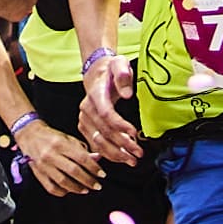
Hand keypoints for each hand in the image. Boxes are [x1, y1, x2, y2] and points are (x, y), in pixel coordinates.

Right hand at [15, 119, 104, 197]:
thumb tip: (97, 158)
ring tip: (86, 189)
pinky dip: (63, 192)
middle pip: (74, 171)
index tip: (102, 174)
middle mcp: (51, 155)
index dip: (94, 168)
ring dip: (78, 188)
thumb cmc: (52, 137)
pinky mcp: (38, 174)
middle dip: (88, 180)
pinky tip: (70, 190)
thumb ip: (83, 150)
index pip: (82, 158)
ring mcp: (44, 166)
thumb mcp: (68, 139)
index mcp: (60, 144)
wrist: (30, 136)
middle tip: (97, 185)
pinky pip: (52, 188)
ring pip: (63, 182)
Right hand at [77, 51, 144, 166]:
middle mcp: (86, 108)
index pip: (106, 113)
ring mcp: (84, 119)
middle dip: (122, 144)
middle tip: (138, 152)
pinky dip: (108, 153)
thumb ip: (123, 75)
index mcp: (95, 94)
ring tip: (131, 159)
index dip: (120, 126)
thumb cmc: (111, 70)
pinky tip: (120, 158)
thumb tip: (127, 94)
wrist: (96, 73)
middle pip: (104, 131)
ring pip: (98, 141)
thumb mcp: (119, 64)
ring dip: (115, 153)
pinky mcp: (85, 127)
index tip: (134, 133)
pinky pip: (95, 144)